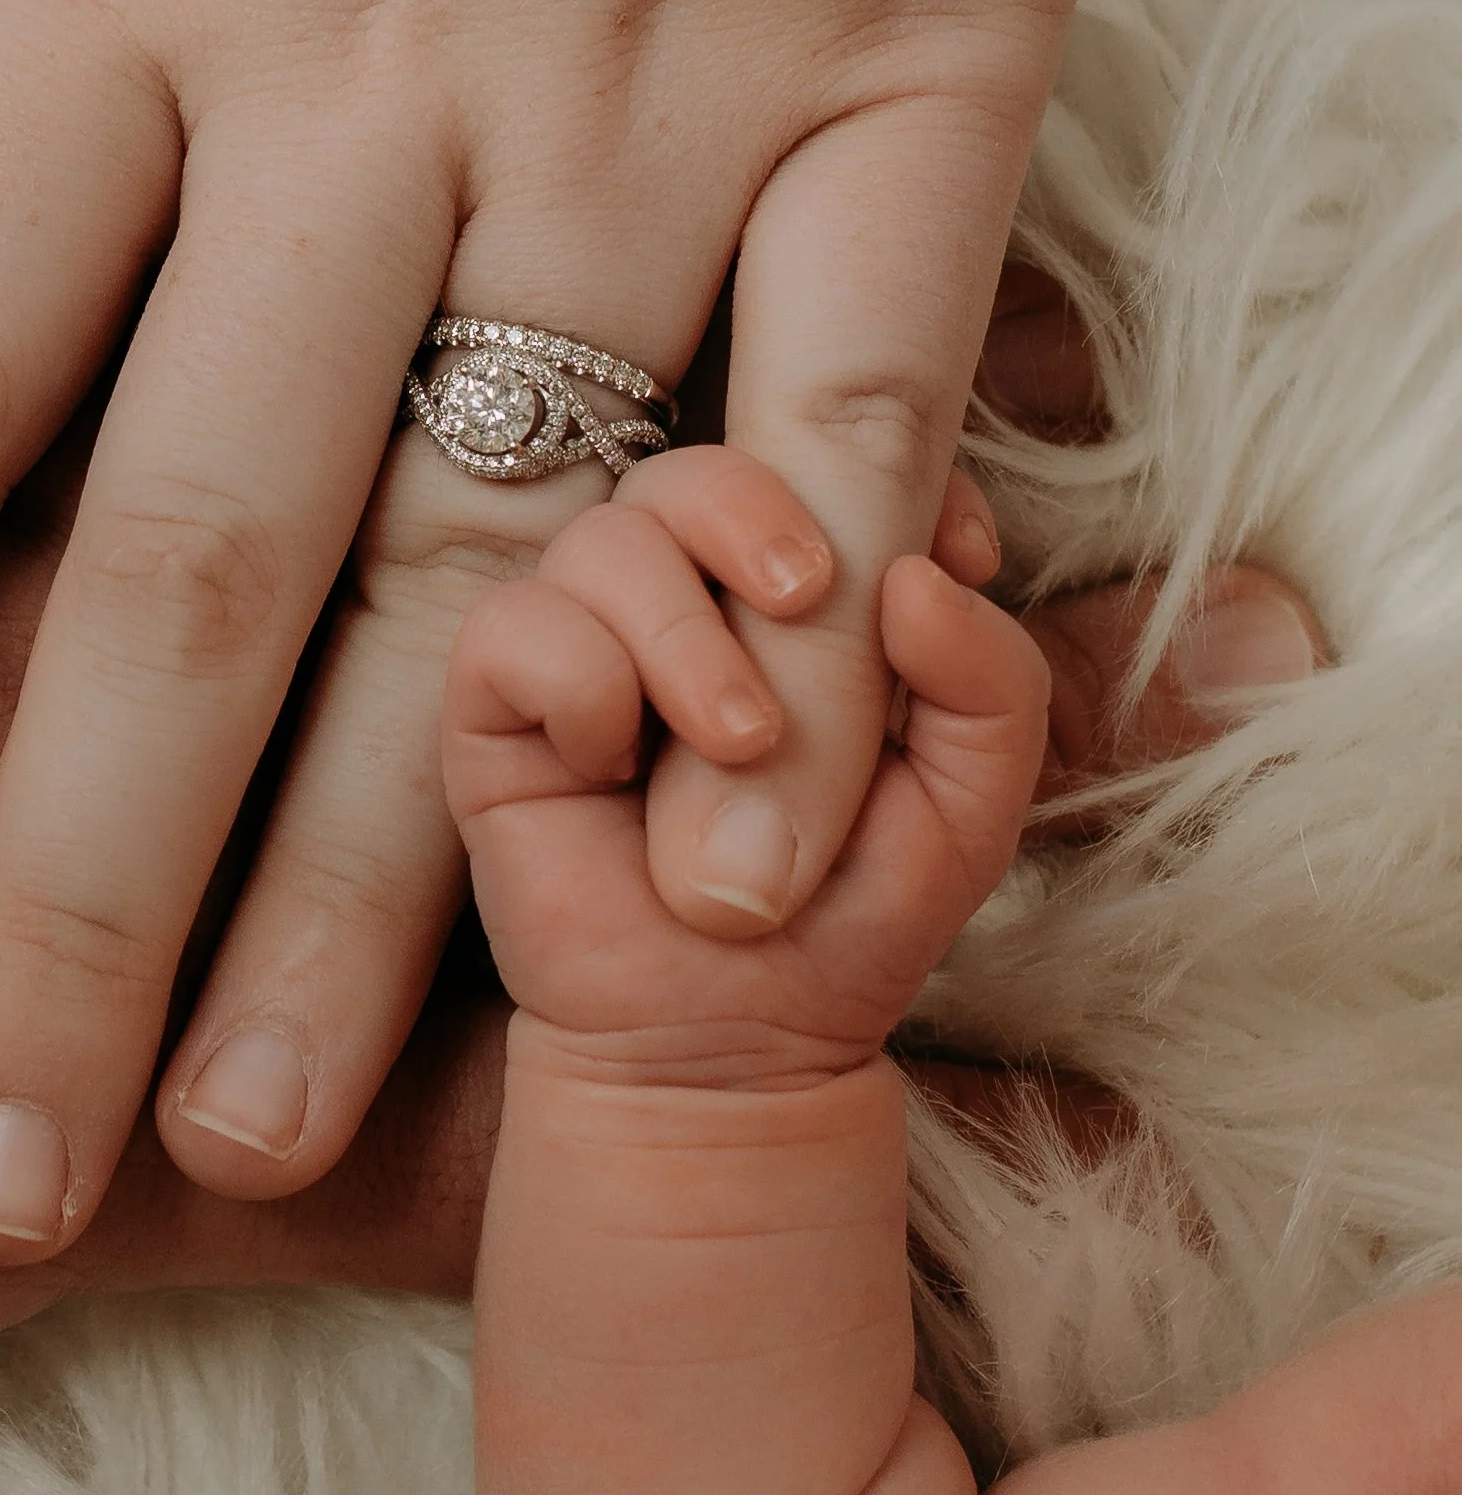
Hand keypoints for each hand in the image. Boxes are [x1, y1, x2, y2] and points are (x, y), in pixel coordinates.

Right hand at [446, 445, 1050, 1078]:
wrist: (737, 1039)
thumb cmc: (849, 913)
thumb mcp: (972, 802)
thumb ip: (993, 683)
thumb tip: (920, 576)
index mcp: (800, 586)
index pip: (823, 455)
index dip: (881, 475)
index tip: (949, 555)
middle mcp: (688, 594)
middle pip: (696, 464)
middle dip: (752, 508)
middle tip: (804, 593)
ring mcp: (589, 641)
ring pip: (607, 535)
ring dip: (680, 629)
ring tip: (738, 739)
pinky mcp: (501, 706)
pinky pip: (514, 627)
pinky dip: (578, 680)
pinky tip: (613, 765)